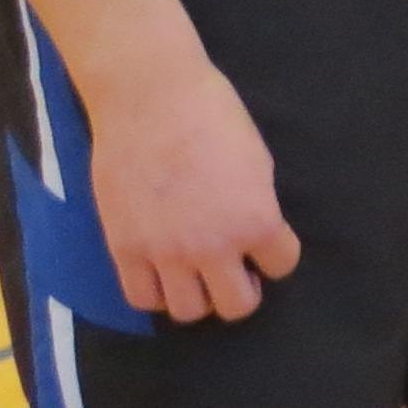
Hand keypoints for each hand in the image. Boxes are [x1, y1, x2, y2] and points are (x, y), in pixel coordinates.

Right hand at [83, 57, 299, 323]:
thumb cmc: (211, 113)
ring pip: (188, 312)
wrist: (148, 96)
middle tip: (232, 266)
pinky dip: (156, 291)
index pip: (283, 265)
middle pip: (236, 306)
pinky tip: (162, 270)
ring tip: (195, 271)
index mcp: (256, 221)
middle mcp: (212, 247)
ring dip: (198, 294)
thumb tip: (255, 235)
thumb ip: (256, 206)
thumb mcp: (257, 160)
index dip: (276, 252)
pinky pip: (142, 298)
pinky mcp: (124, 248)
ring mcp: (165, 253)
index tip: (265, 241)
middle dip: (241, 288)